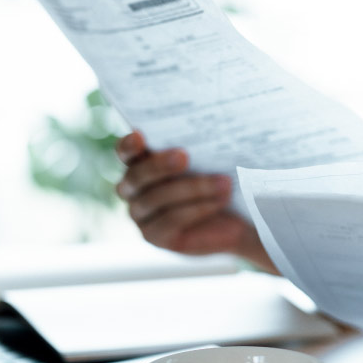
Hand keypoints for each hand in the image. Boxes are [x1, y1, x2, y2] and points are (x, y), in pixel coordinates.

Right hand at [115, 132, 274, 270]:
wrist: (238, 218)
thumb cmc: (219, 177)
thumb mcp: (210, 158)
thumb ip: (197, 144)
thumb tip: (207, 125)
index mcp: (140, 162)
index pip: (125, 152)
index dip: (128, 145)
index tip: (140, 136)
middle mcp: (133, 189)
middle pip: (136, 176)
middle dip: (159, 165)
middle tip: (184, 156)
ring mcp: (140, 216)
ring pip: (156, 199)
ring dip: (192, 188)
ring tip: (224, 182)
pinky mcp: (155, 237)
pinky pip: (171, 220)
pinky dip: (198, 208)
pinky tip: (220, 200)